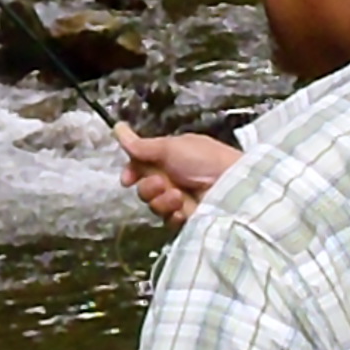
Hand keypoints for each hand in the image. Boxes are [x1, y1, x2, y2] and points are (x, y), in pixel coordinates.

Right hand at [115, 122, 242, 230]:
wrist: (232, 186)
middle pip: (144, 189)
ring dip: (163, 201)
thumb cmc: (205, 160)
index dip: (132, 173)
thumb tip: (117, 128)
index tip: (128, 180)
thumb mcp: (170, 147)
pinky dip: (173, 215)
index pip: (141, 167)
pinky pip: (169, 220)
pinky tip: (184, 210)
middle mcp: (173, 178)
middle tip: (162, 183)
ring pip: (155, 205)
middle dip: (149, 187)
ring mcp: (180, 200)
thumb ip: (142, 145)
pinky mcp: (187, 218)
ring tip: (179, 196)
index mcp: (169, 158)